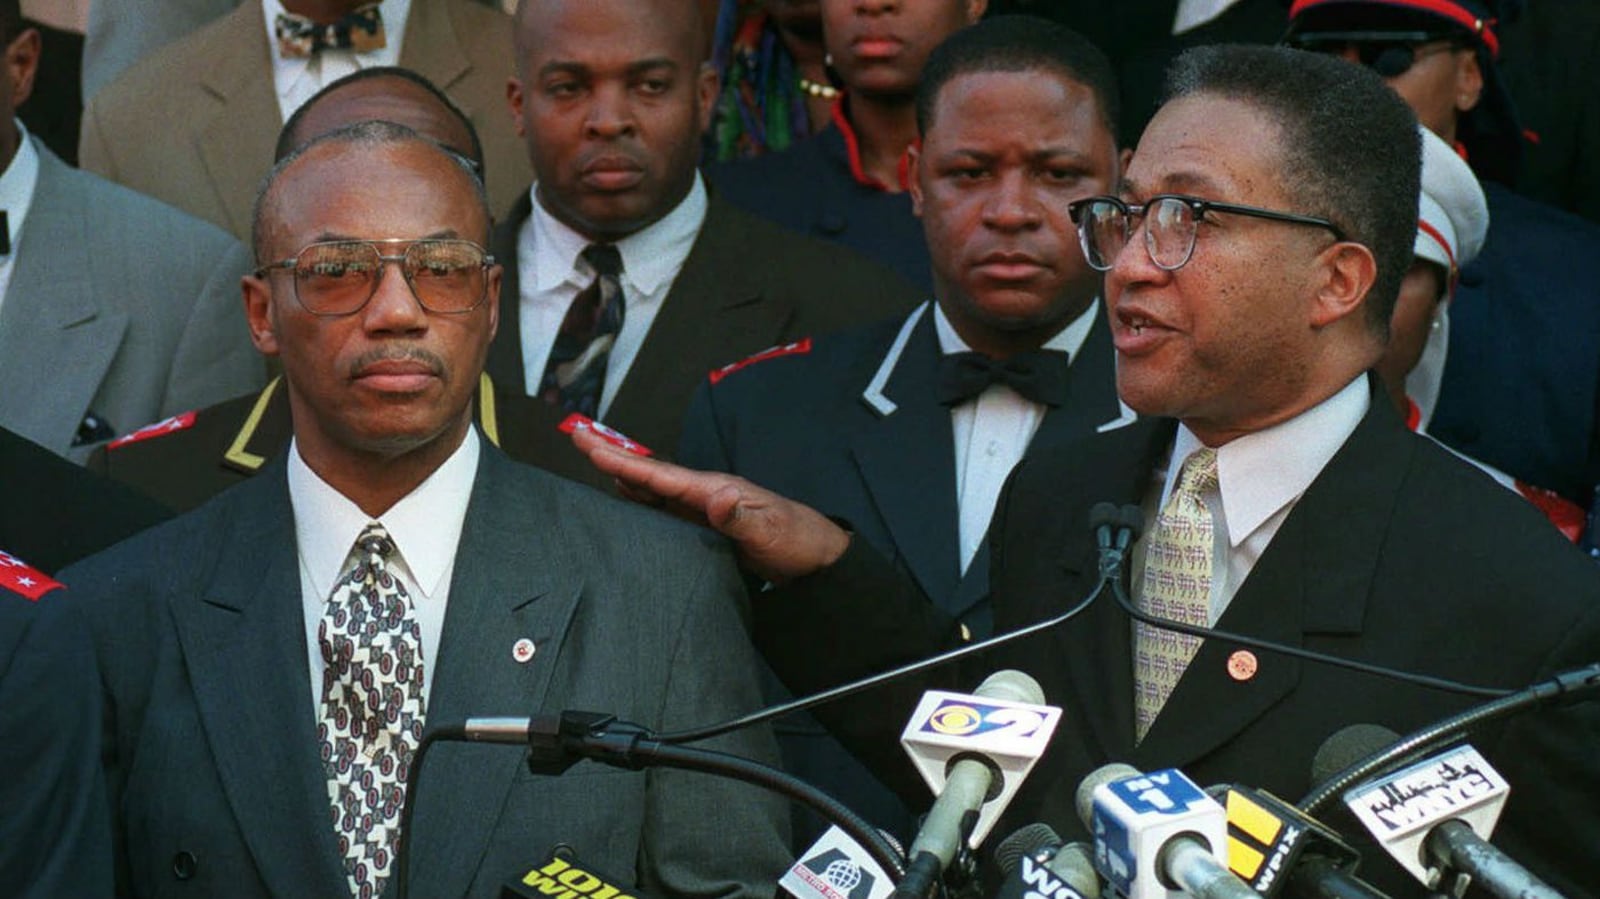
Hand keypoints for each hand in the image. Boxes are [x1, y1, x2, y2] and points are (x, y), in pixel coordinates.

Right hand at [572, 427, 849, 582]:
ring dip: (623, 473)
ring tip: (591, 457)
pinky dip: (641, 498)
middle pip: (651, 474)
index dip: (624, 462)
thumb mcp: (768, 531)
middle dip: (613, 455)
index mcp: (715, 490)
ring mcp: (704, 508)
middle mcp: (705, 493)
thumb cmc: (795, 541)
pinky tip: (627, 496)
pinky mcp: (705, 525)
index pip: (661, 475)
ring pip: (655, 488)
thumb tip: (715, 497)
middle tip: (577, 434)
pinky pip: (665, 508)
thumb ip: (739, 517)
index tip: (592, 447)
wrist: (815, 557)